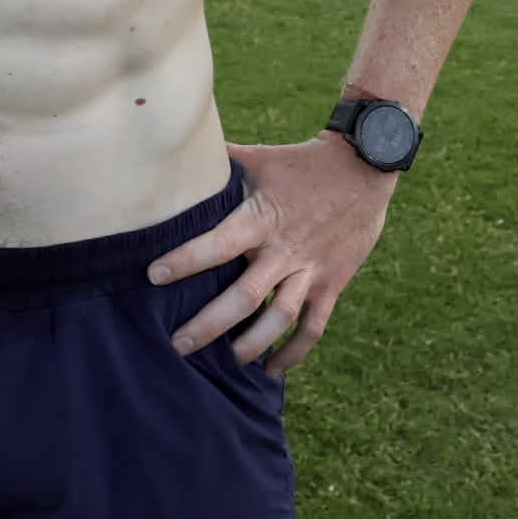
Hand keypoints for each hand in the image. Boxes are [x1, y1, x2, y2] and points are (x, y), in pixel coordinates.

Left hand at [147, 136, 393, 375]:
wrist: (364, 167)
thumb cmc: (302, 162)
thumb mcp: (260, 157)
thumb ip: (223, 161)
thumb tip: (181, 149)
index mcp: (261, 217)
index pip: (218, 243)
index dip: (186, 260)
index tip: (154, 275)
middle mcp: (284, 250)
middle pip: (244, 297)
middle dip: (209, 325)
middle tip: (177, 344)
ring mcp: (310, 270)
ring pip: (279, 319)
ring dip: (250, 346)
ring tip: (223, 362)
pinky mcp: (332, 283)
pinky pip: (313, 327)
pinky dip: (293, 352)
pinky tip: (271, 369)